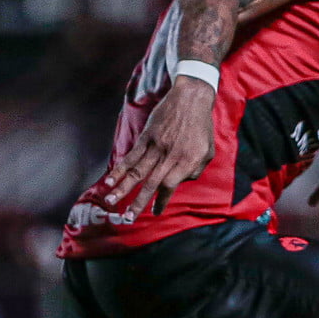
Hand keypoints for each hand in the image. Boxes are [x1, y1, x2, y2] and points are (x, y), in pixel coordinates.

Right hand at [100, 77, 215, 218]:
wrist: (190, 98)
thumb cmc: (201, 127)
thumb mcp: (208, 151)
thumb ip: (195, 170)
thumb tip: (179, 182)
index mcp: (188, 161)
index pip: (171, 186)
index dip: (162, 200)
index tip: (155, 212)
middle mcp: (170, 155)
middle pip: (151, 183)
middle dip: (137, 203)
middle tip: (127, 219)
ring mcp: (157, 145)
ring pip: (137, 171)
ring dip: (122, 188)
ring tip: (111, 203)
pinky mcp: (147, 137)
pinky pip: (131, 155)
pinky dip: (120, 168)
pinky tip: (110, 179)